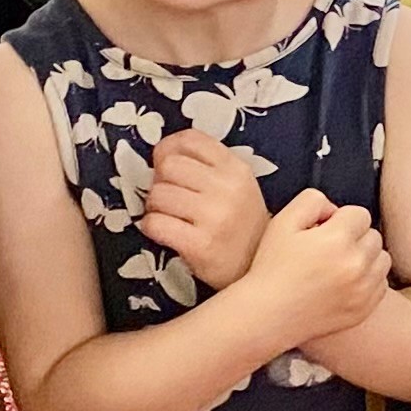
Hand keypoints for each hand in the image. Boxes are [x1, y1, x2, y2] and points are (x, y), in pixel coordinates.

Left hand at [144, 128, 272, 287]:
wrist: (257, 271)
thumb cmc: (241, 228)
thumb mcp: (238, 187)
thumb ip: (209, 166)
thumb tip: (161, 154)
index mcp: (237, 169)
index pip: (190, 139)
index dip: (168, 149)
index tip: (164, 165)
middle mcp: (228, 189)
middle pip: (168, 166)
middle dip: (160, 182)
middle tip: (169, 199)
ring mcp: (215, 217)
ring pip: (158, 194)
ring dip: (155, 208)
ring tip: (170, 218)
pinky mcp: (201, 245)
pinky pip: (155, 224)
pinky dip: (152, 228)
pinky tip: (166, 234)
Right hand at [240, 186, 392, 349]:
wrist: (266, 315)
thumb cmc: (271, 267)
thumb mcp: (283, 221)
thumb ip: (312, 201)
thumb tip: (334, 210)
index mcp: (338, 239)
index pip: (360, 214)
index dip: (340, 219)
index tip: (323, 231)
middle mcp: (356, 264)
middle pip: (373, 236)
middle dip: (354, 237)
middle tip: (327, 250)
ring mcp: (363, 289)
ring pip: (382, 259)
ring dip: (366, 257)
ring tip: (338, 266)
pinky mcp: (364, 309)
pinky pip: (381, 284)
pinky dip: (368, 280)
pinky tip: (344, 283)